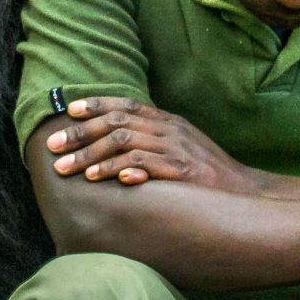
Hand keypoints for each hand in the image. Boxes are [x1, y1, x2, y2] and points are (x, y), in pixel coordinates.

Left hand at [44, 96, 258, 191]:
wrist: (246, 194)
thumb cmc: (209, 175)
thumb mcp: (182, 148)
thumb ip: (153, 140)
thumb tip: (116, 143)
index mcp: (168, 121)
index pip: (125, 106)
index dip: (95, 105)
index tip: (67, 111)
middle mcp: (170, 130)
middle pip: (117, 124)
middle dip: (80, 135)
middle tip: (52, 148)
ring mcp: (177, 150)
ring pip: (125, 144)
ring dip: (91, 157)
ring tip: (68, 170)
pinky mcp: (184, 172)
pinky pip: (148, 166)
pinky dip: (124, 169)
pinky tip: (105, 178)